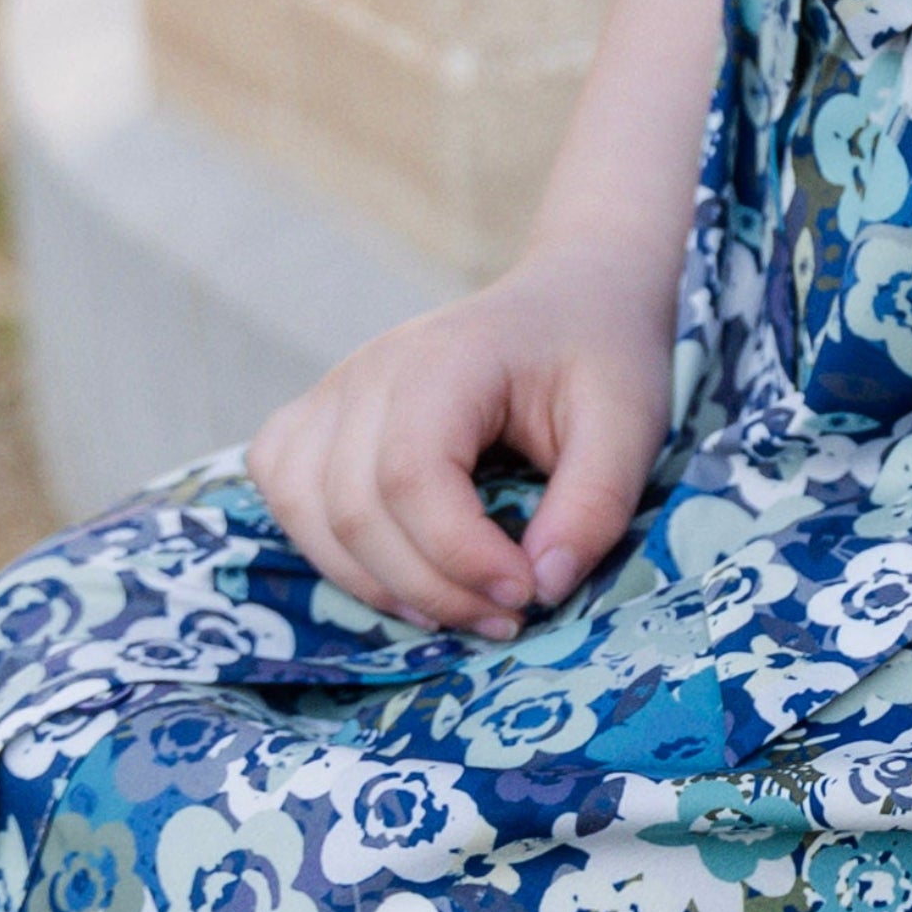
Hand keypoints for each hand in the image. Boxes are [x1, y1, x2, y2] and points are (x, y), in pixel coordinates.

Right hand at [247, 237, 675, 635]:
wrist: (570, 298)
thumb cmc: (599, 357)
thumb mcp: (629, 425)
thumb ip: (594, 505)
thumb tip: (542, 587)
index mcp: (446, 359)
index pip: (410, 474)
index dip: (459, 555)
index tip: (526, 594)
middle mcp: (371, 369)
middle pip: (353, 507)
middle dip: (430, 587)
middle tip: (508, 614)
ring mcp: (335, 389)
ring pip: (305, 509)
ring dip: (375, 582)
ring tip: (457, 608)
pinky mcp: (318, 415)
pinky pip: (282, 488)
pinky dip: (323, 546)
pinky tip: (395, 570)